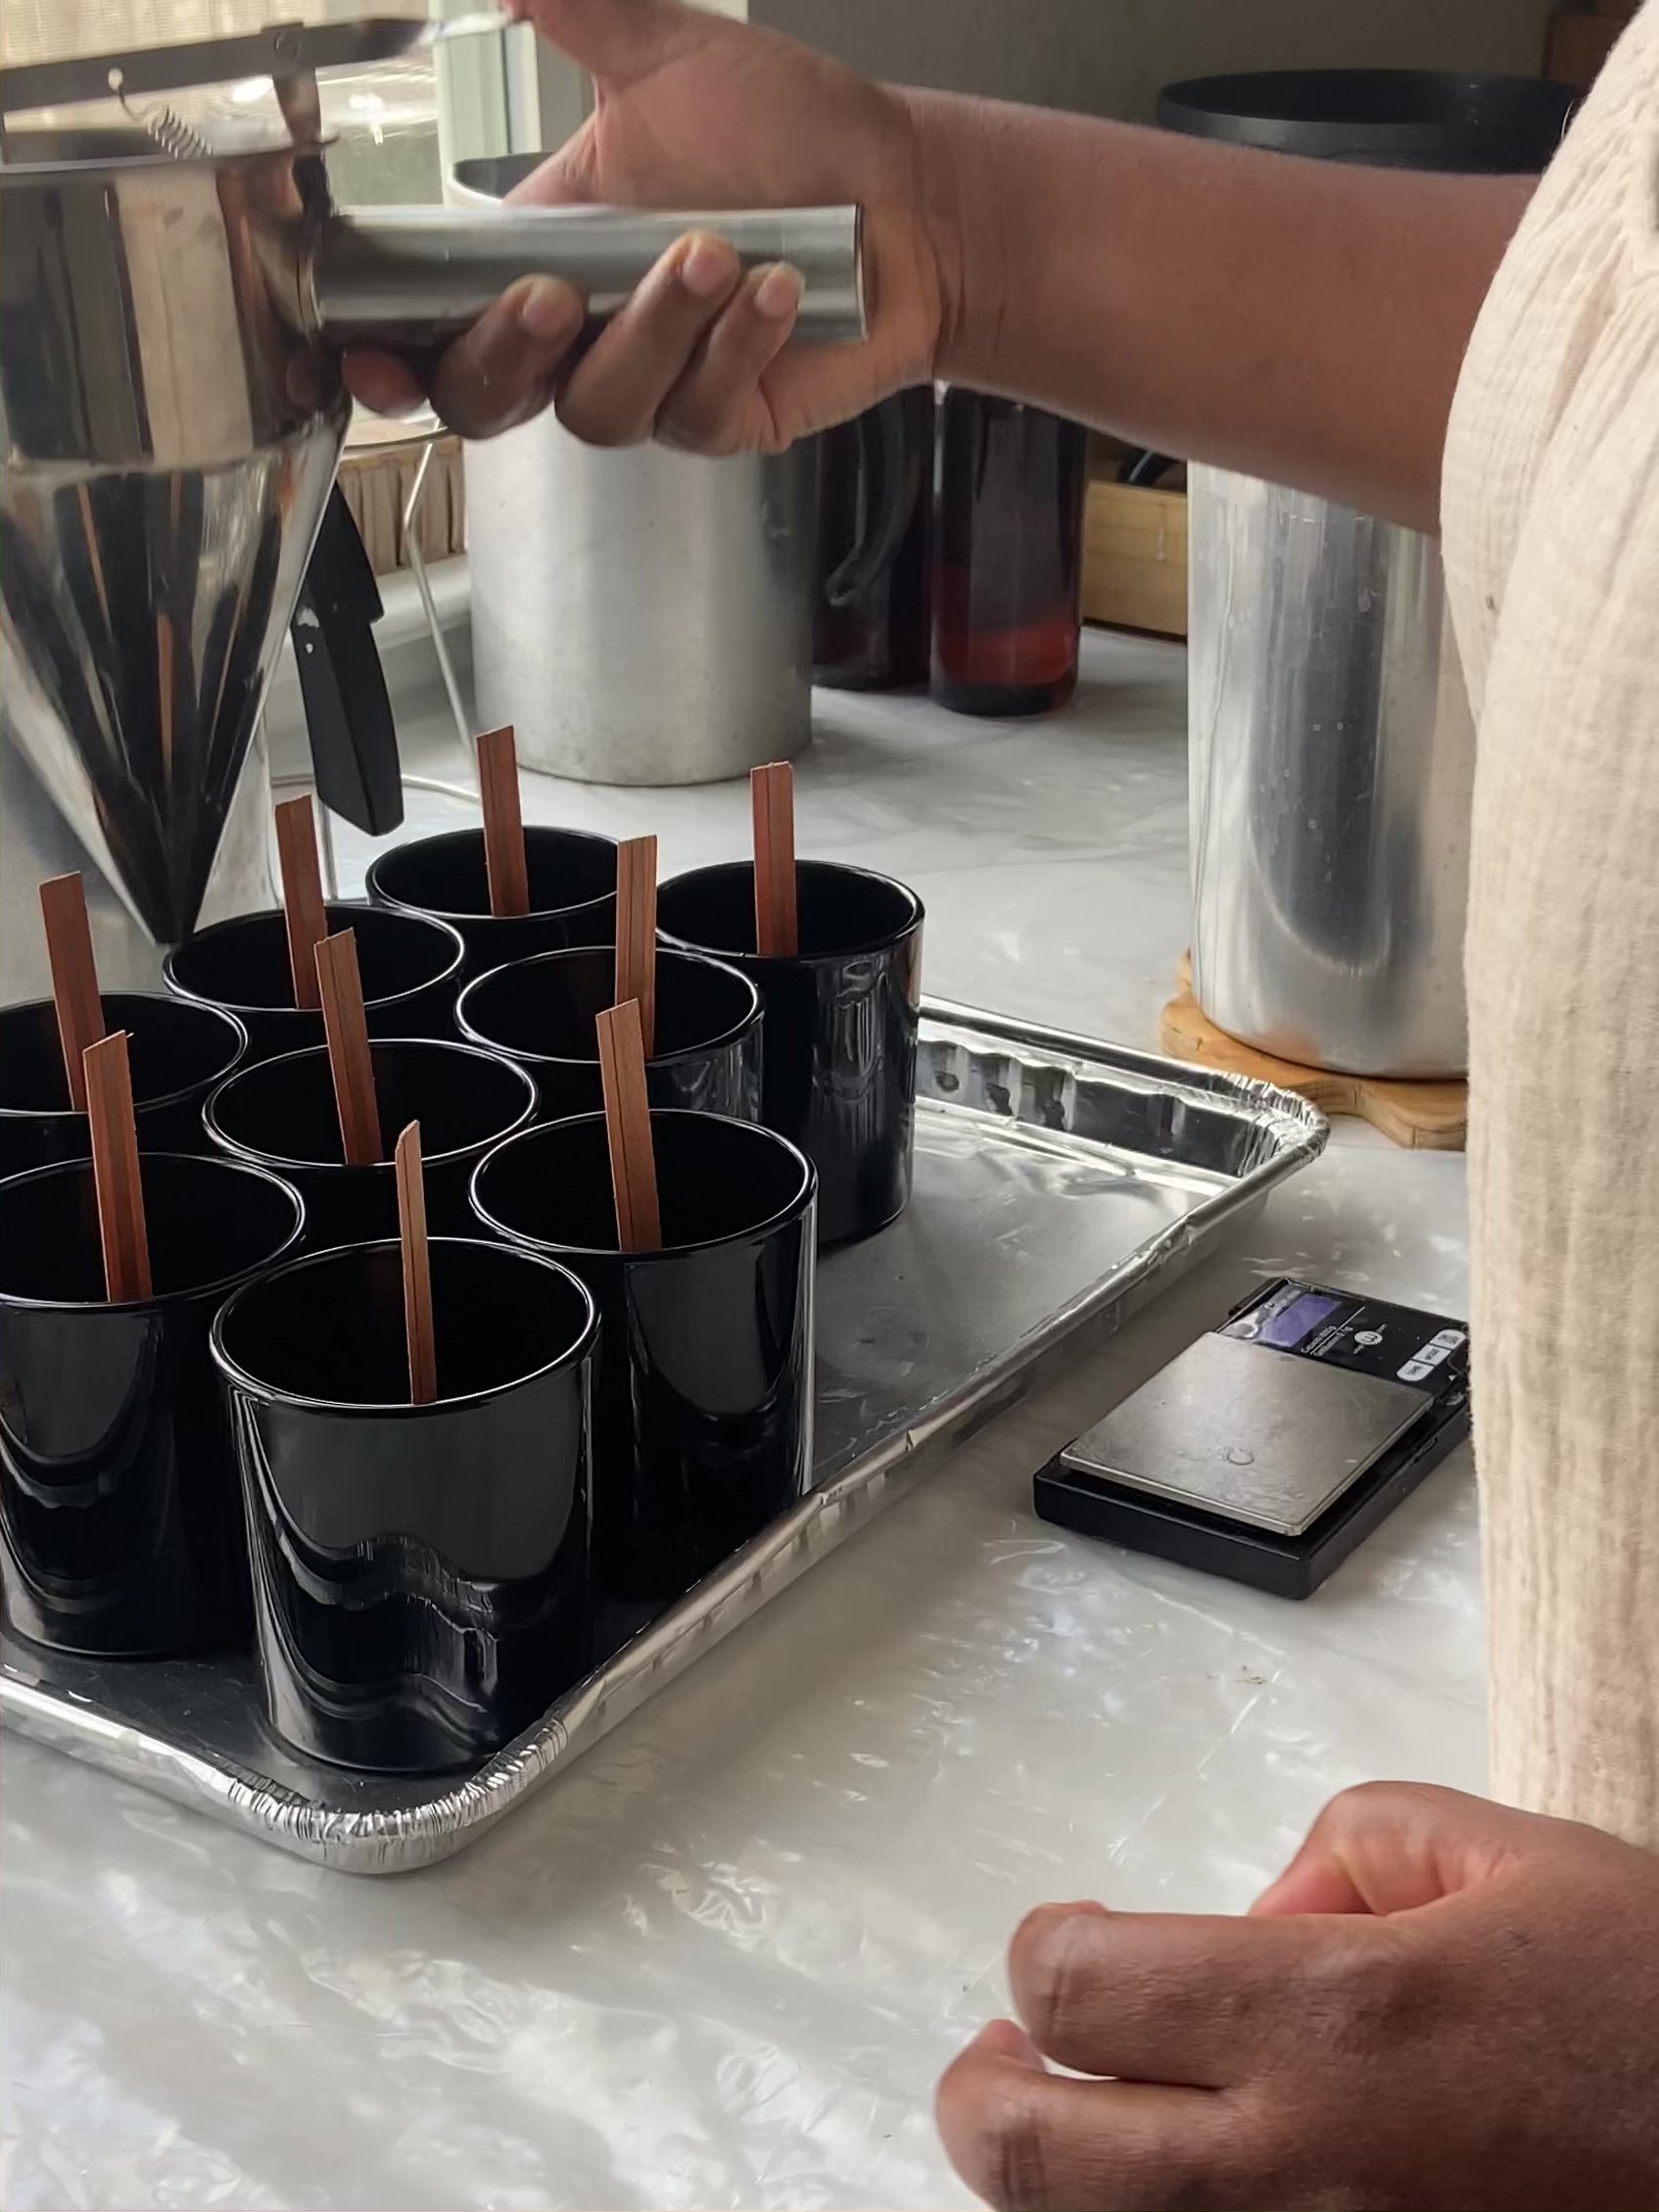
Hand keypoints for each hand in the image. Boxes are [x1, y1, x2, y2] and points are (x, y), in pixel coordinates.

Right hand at [344, 0, 948, 448]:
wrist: (908, 195)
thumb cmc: (794, 133)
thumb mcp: (667, 53)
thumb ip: (571, 10)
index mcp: (544, 254)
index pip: (436, 327)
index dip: (389, 356)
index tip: (368, 350)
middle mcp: (588, 334)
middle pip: (489, 400)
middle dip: (509, 351)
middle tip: (559, 293)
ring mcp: (654, 386)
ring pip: (599, 410)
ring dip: (652, 330)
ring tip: (718, 255)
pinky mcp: (724, 420)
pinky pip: (696, 411)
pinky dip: (736, 345)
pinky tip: (780, 290)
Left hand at [936, 1782, 1658, 2210]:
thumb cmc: (1655, 2011)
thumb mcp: (1508, 1854)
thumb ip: (1350, 1846)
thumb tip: (1262, 1911)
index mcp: (1336, 2011)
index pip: (1077, 1987)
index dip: (1042, 1951)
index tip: (1062, 1936)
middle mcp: (1306, 2158)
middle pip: (1035, 2156)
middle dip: (983, 2092)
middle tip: (997, 2052)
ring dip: (1061, 2176)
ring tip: (1071, 2118)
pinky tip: (1186, 2176)